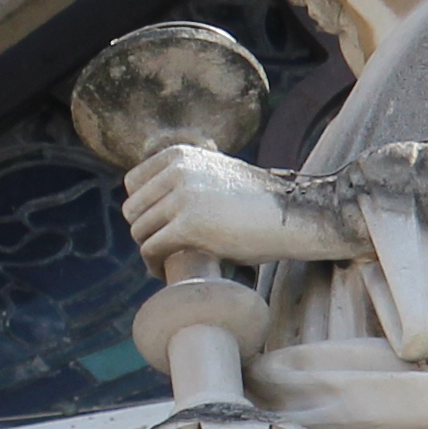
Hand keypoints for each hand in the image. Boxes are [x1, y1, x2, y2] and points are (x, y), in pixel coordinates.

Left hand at [123, 143, 341, 268]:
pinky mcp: (189, 224)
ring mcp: (182, 196)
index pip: (134, 183)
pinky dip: (155, 265)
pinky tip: (166, 273)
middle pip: (133, 210)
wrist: (294, 216)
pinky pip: (152, 249)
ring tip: (167, 263)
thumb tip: (154, 200)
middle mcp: (177, 170)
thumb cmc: (260, 202)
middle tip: (163, 249)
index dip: (143, 209)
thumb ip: (188, 178)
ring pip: (140, 232)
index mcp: (181, 155)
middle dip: (145, 232)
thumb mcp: (219, 173)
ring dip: (151, 251)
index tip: (156, 227)